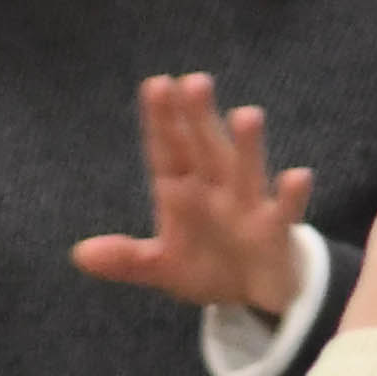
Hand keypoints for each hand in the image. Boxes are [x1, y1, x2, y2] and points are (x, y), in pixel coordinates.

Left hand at [71, 72, 312, 312]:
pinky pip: (284, 211)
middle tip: (193, 81)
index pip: (169, 151)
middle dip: (199, 118)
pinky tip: (297, 175)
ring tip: (247, 114)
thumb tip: (79, 255)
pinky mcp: (275, 231)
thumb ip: (126, 259)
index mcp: (182, 191)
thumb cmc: (207, 266)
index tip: (155, 86)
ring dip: (246, 145)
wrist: (254, 294)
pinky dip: (290, 195)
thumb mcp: (162, 268)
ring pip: (246, 170)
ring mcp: (246, 206)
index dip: (162, 121)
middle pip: (205, 148)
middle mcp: (215, 188)